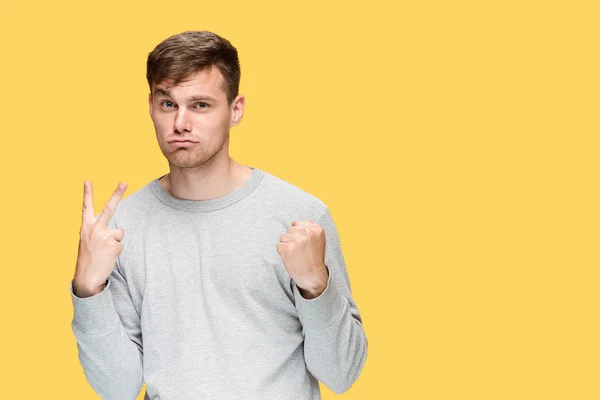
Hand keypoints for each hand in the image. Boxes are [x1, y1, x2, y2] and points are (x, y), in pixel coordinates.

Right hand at [72, 180, 127, 297]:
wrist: (87, 278)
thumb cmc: (88, 259)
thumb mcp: (87, 241)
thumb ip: (97, 231)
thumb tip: (116, 231)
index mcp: (85, 227)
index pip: (86, 207)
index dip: (87, 194)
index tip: (88, 180)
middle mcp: (94, 229)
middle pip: (109, 209)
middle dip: (117, 194)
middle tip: (124, 182)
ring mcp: (105, 236)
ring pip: (119, 233)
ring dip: (115, 242)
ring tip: (105, 252)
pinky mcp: (114, 245)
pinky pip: (121, 244)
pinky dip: (117, 251)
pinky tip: (108, 257)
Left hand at [276, 220, 328, 298]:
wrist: (313, 276)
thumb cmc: (314, 259)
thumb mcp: (317, 240)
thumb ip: (308, 228)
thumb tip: (293, 222)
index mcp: (316, 229)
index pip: (298, 224)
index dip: (299, 235)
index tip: (305, 245)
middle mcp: (307, 233)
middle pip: (289, 230)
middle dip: (292, 239)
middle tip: (300, 251)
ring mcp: (297, 241)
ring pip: (283, 237)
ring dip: (286, 246)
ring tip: (296, 254)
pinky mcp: (287, 249)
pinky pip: (278, 245)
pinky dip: (282, 252)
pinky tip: (291, 258)